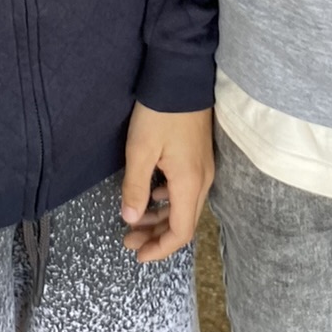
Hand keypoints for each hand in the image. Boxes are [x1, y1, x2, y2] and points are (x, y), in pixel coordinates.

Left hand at [120, 102, 213, 262]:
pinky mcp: (198, 158)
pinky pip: (184, 191)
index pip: (181, 232)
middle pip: (183, 222)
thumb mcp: (141, 149)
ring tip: (134, 221)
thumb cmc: (161, 112)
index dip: (161, 249)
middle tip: (128, 240)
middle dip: (156, 237)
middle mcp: (202, 180)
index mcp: (189, 183)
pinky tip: (150, 195)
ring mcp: (203, 168)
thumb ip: (136, 187)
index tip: (138, 255)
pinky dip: (166, 201)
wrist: (182, 75)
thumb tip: (131, 219)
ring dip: (160, 218)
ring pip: (184, 207)